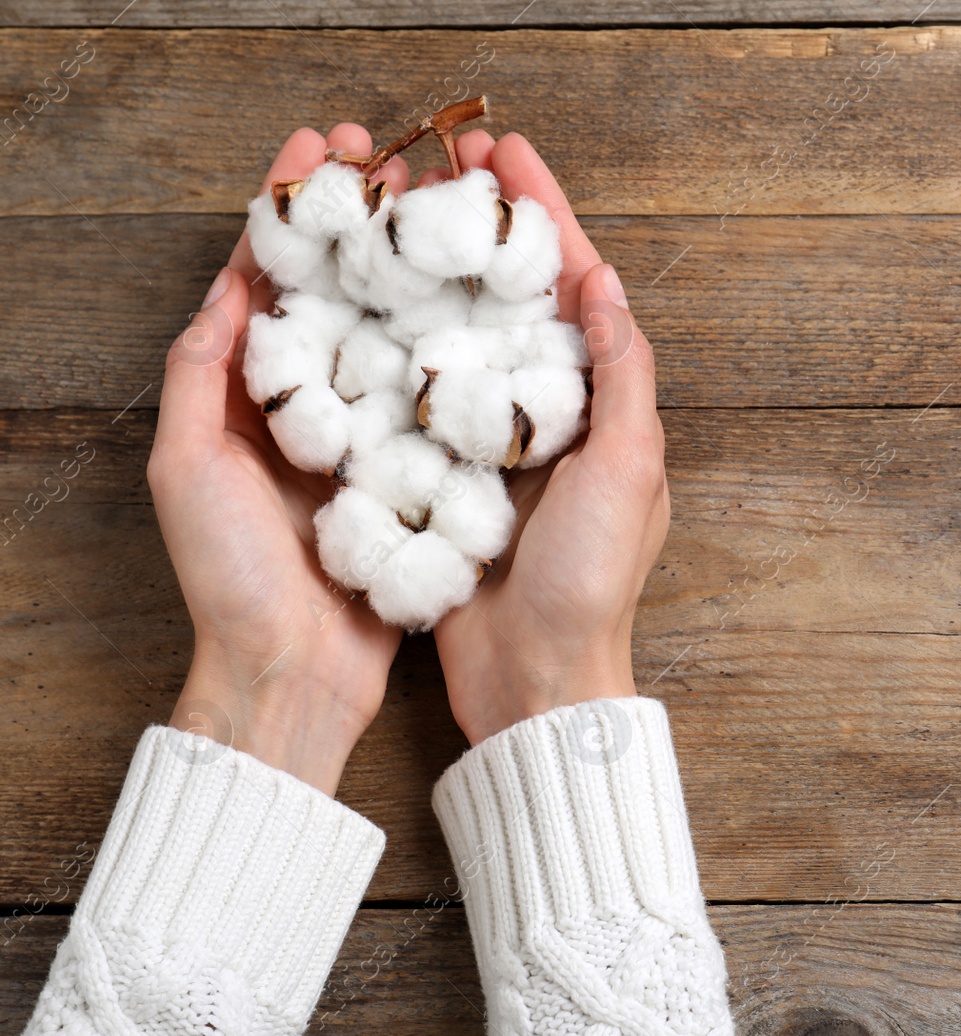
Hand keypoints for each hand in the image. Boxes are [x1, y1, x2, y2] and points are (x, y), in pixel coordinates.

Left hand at [149, 125, 412, 792]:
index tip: (324, 146)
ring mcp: (365, 435)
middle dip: (363, 215)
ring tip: (443, 208)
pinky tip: (484, 306)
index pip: (269, 273)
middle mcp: (308, 404)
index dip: (293, 204)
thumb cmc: (231, 580)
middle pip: (337, 285)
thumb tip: (233, 283)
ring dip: (413, 265)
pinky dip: (451, 345)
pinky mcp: (414, 471)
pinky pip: (430, 394)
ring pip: (389, 329)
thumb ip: (202, 375)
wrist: (295, 676)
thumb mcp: (189, 468)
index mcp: (245, 394)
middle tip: (398, 156)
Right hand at [430, 132, 668, 745]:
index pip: (577, 287)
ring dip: (439, 273)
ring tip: (399, 212)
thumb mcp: (628, 471)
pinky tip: (369, 306)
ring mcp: (499, 446)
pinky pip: (425, 396)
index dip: (545, 215)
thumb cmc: (591, 582)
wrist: (535, 682)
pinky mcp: (448, 478)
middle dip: (485, 227)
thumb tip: (603, 281)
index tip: (506, 154)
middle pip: (516, 298)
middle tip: (441, 162)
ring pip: (469, 337)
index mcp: (607, 406)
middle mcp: (556, 417)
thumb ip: (622, 375)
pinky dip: (404, 347)